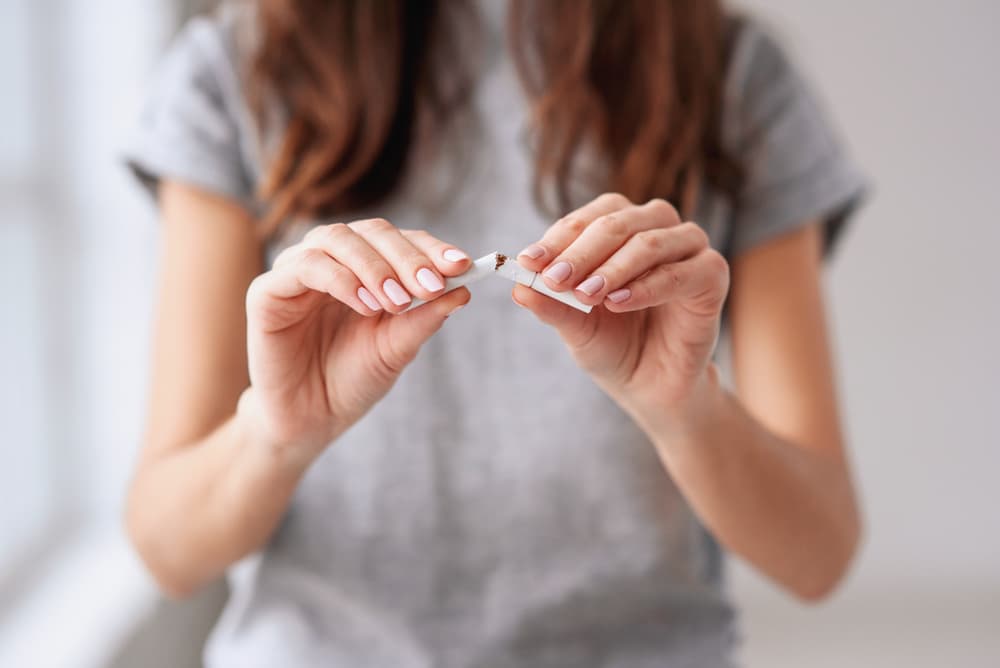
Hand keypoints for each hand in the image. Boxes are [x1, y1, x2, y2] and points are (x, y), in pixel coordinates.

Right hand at [240, 219, 471, 460]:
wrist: (311, 420)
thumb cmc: (352, 380)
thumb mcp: (397, 348)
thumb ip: (424, 318)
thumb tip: (464, 289)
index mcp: (365, 267)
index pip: (400, 240)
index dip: (430, 248)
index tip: (462, 265)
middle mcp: (332, 260)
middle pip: (372, 231)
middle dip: (407, 256)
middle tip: (430, 285)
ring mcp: (297, 271)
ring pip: (337, 238)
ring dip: (374, 267)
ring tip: (396, 302)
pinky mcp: (267, 291)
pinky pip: (305, 266)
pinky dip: (340, 279)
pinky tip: (365, 305)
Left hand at [513, 193, 729, 427]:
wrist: (651, 385)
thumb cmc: (614, 345)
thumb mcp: (575, 326)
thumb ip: (551, 304)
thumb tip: (517, 287)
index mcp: (620, 227)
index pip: (587, 218)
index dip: (556, 239)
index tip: (528, 263)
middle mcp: (656, 228)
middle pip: (616, 223)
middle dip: (581, 252)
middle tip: (555, 278)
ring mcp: (688, 249)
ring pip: (649, 242)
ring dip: (613, 267)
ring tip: (586, 295)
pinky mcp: (712, 276)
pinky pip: (680, 273)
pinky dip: (646, 287)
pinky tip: (618, 303)